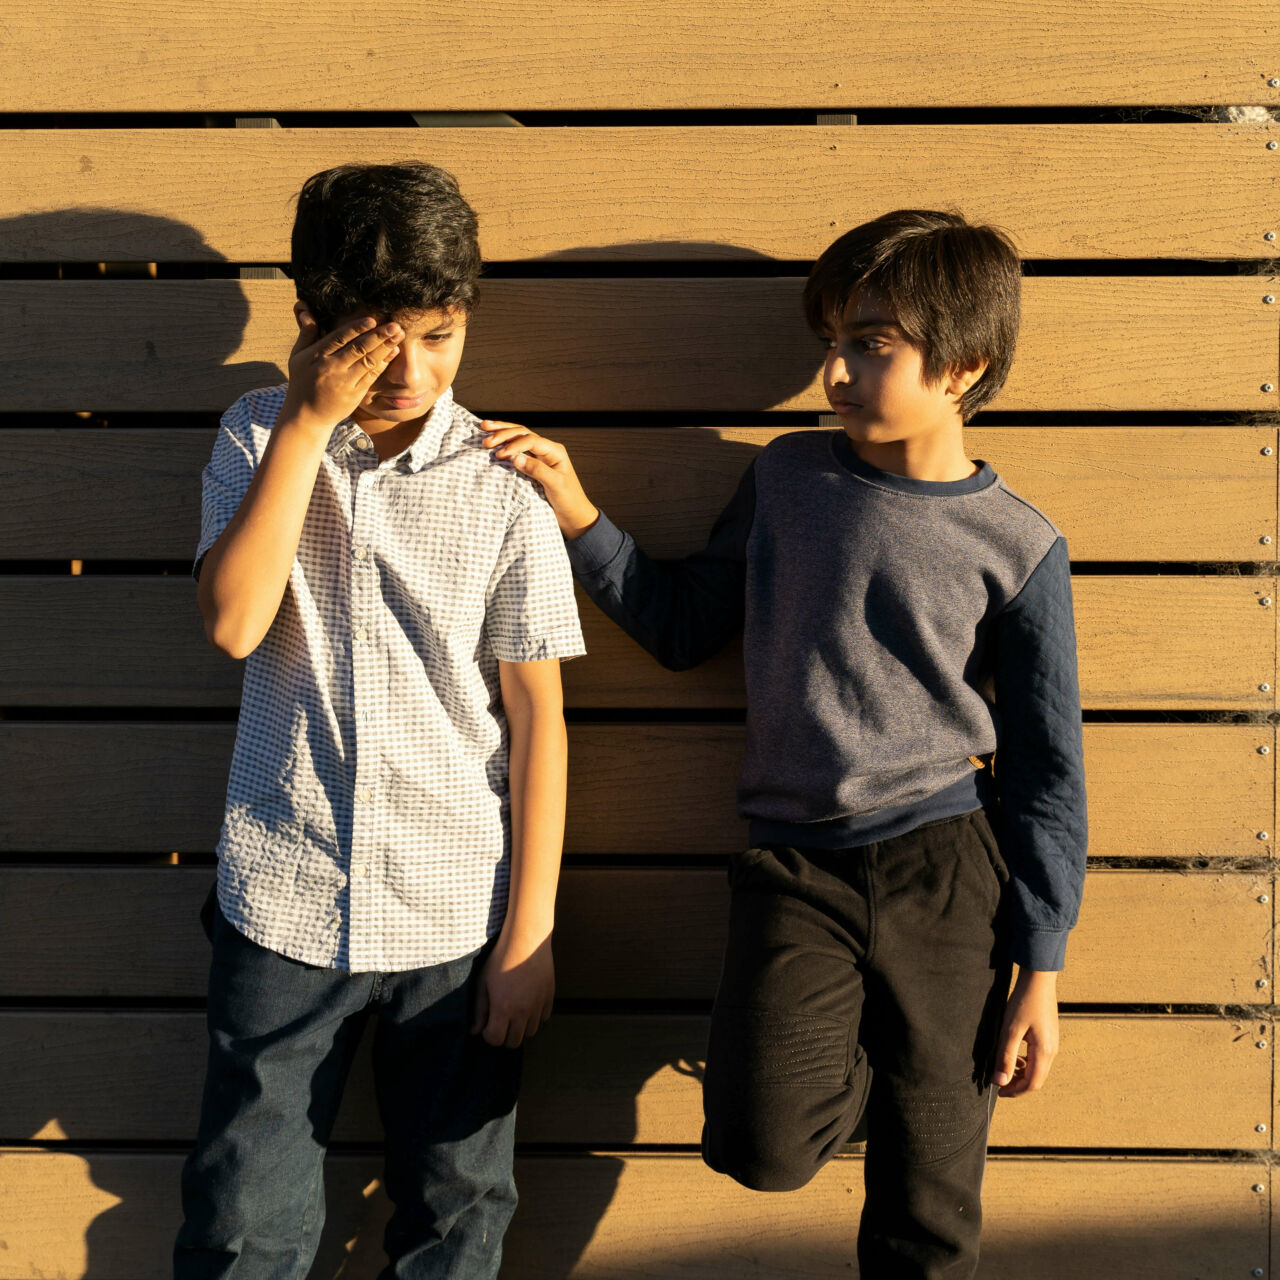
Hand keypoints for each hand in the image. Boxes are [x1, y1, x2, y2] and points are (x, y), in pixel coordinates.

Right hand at [281, 309, 401, 429]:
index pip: (339, 338)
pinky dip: (384, 363)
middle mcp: (332, 368)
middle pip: (358, 348)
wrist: (307, 416)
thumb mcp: (297, 357)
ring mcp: (345, 382)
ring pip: (368, 361)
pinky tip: (393, 351)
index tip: (371, 320)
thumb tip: (307, 312)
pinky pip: (372, 375)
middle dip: (378, 336)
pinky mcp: (355, 394)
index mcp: (317, 356)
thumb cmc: (302, 382)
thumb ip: (306, 335)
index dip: (356, 328)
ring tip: (398, 335)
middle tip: (395, 325)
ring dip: (385, 347)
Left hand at [470, 929, 554, 1047]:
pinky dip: (535, 1017)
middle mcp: (522, 1011)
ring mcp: (538, 1005)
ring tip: (514, 1013)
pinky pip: (543, 1018)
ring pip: (530, 1033)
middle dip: (504, 1036)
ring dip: (520, 1028)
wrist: (526, 940)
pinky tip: (528, 1004)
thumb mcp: (483, 982)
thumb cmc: (501, 959)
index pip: (495, 1040)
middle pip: (514, 1042)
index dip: (489, 1035)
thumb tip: (475, 1031)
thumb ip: (479, 1009)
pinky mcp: (549, 997)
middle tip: (500, 1022)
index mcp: (503, 1008)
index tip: (487, 1024)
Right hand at [481, 421, 599, 537]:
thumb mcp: (555, 485)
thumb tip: (515, 458)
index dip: (514, 445)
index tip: (500, 455)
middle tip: (486, 441)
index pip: (531, 440)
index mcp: (555, 451)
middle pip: (522, 433)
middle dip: (503, 434)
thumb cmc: (568, 500)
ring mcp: (539, 456)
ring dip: (501, 432)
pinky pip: (516, 448)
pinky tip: (492, 439)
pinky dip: (503, 442)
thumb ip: (537, 470)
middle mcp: (547, 450)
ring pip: (518, 437)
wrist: (573, 515)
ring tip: (484, 427)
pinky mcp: (532, 464)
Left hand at [993, 969, 1058, 1096]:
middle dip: (1018, 1085)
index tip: (999, 1093)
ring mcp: (1053, 1043)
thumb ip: (1005, 1057)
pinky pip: (1039, 1058)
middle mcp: (1052, 1051)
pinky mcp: (1049, 1036)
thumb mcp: (1010, 1030)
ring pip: (1038, 1069)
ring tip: (1004, 1070)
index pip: (1032, 1084)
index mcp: (1044, 1052)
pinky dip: (1026, 1062)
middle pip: (1037, 1079)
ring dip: (1022, 1074)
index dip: (1015, 1092)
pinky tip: (1014, 1056)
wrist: (1039, 980)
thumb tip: (1000, 1081)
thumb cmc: (1024, 1002)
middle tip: (1000, 1084)